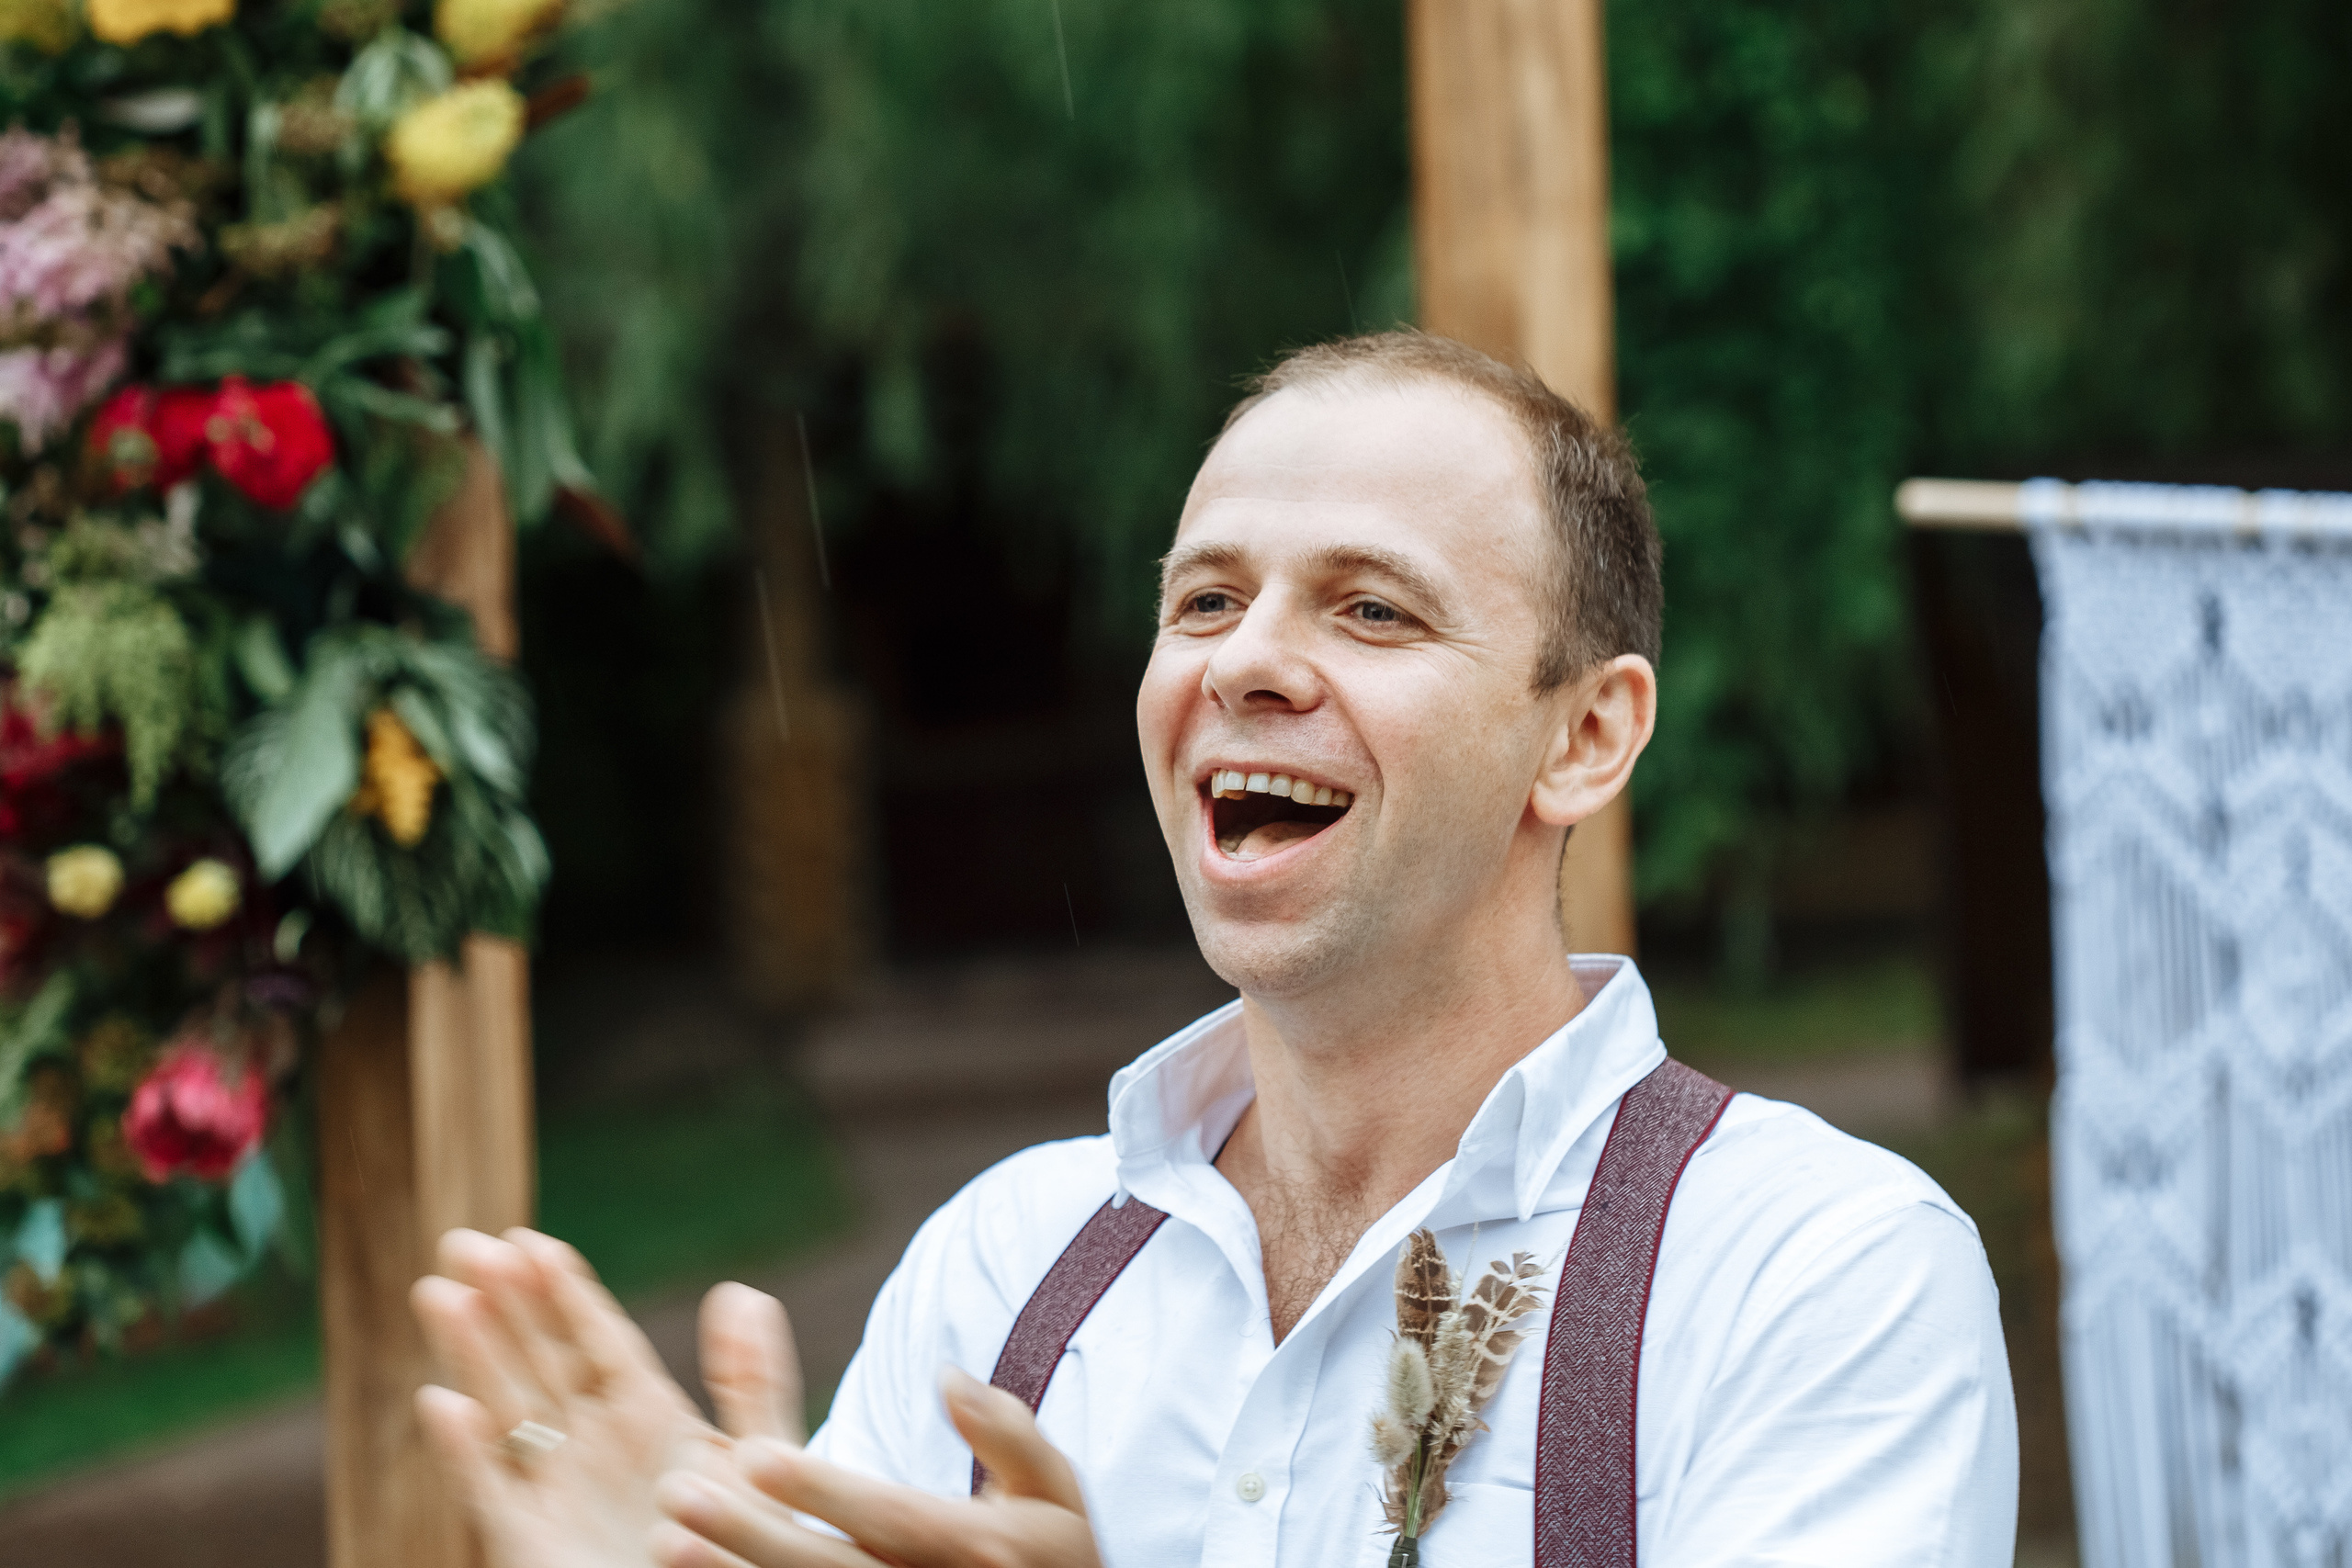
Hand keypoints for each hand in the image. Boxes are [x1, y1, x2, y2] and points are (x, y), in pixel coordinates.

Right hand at [411, 1227, 801, 1567]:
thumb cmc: (749, 1551)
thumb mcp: (761, 1459)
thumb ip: (751, 1381)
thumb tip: (739, 1292)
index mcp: (650, 1420)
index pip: (599, 1344)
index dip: (564, 1293)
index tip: (530, 1241)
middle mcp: (595, 1450)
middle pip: (542, 1363)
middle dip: (504, 1305)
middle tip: (465, 1243)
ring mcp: (557, 1497)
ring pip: (506, 1411)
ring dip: (472, 1355)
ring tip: (441, 1293)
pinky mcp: (528, 1546)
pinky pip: (491, 1493)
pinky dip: (464, 1452)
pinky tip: (441, 1403)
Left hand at [648, 1367, 1102, 1567]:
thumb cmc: (1052, 1553)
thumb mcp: (1054, 1489)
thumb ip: (1006, 1431)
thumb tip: (946, 1376)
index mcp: (977, 1546)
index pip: (889, 1516)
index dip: (823, 1490)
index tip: (757, 1455)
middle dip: (750, 1535)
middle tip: (678, 1496)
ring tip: (665, 1543)